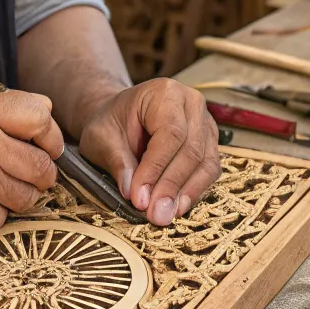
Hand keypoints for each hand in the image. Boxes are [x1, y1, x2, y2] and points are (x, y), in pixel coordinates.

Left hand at [78, 79, 220, 225]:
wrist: (119, 119)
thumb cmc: (110, 124)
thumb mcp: (100, 137)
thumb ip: (117, 161)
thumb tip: (132, 192)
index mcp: (164, 93)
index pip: (169, 133)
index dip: (156, 168)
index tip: (139, 197)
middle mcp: (191, 104)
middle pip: (191, 149)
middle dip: (171, 186)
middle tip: (154, 214)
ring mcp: (205, 123)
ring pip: (205, 163)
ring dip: (185, 193)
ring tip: (165, 215)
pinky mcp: (209, 144)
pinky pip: (209, 171)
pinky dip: (193, 192)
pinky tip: (176, 208)